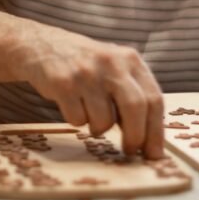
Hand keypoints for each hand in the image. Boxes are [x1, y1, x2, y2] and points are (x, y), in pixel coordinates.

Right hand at [20, 34, 164, 158]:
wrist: (42, 45)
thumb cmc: (86, 65)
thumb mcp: (115, 68)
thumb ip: (133, 94)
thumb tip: (148, 140)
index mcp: (130, 59)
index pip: (154, 99)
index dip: (156, 131)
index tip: (153, 154)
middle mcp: (111, 62)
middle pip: (135, 108)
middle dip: (135, 137)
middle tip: (130, 152)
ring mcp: (87, 72)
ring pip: (104, 120)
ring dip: (98, 128)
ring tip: (90, 114)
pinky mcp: (63, 83)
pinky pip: (78, 120)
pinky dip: (76, 120)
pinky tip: (72, 104)